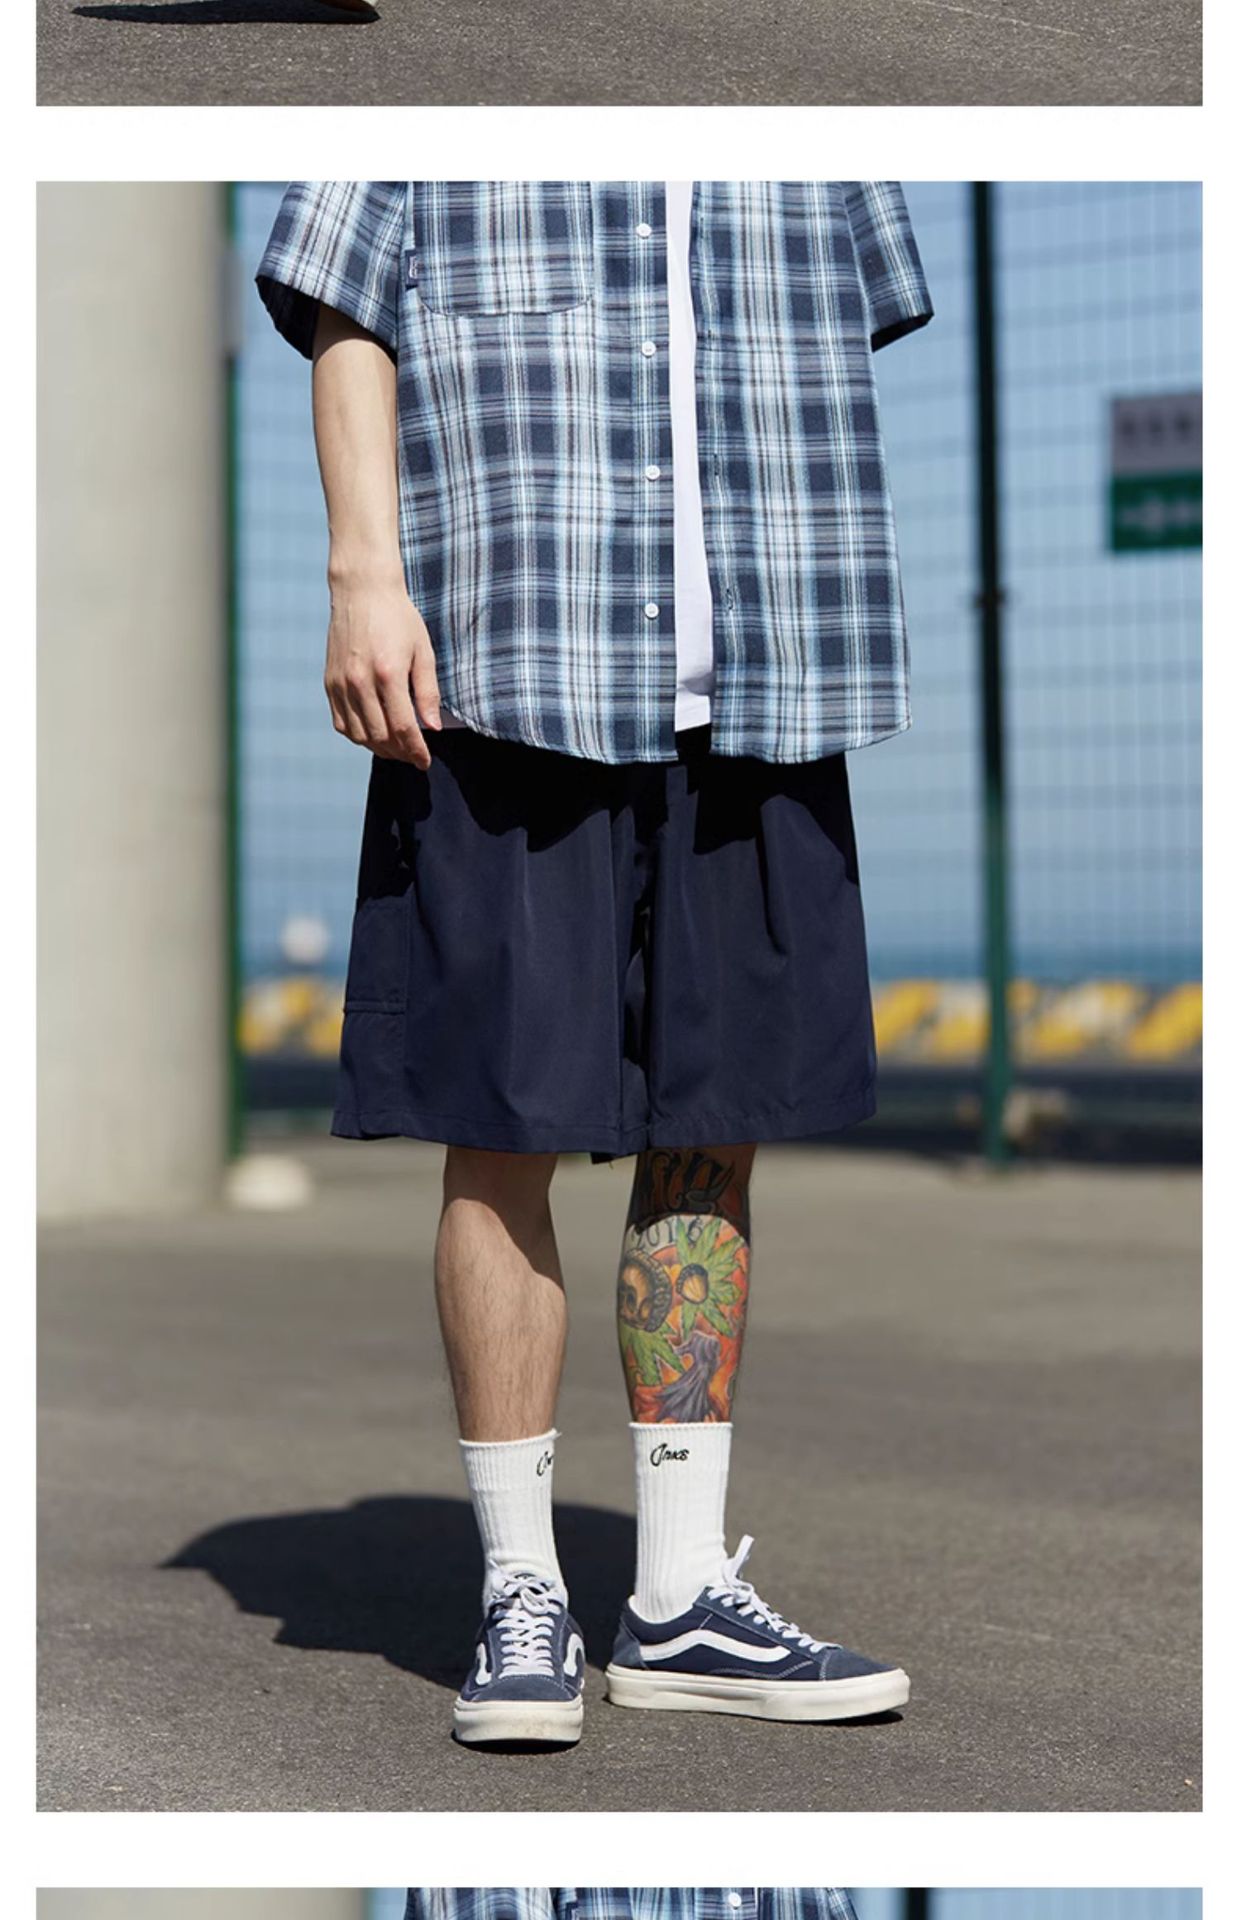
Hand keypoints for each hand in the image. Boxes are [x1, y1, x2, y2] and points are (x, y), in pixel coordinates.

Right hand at [324, 577, 441, 768]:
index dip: (416, 751)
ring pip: (358, 735)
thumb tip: (432, 727)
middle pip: (380, 737)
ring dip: (379, 749)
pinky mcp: (329, 683)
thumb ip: (428, 692)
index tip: (425, 762)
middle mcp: (360, 682)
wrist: (362, 591)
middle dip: (400, 753)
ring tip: (396, 748)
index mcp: (388, 674)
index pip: (403, 728)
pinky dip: (358, 736)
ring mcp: (341, 684)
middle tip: (414, 756)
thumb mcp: (423, 651)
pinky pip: (341, 723)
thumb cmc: (398, 618)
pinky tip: (374, 734)